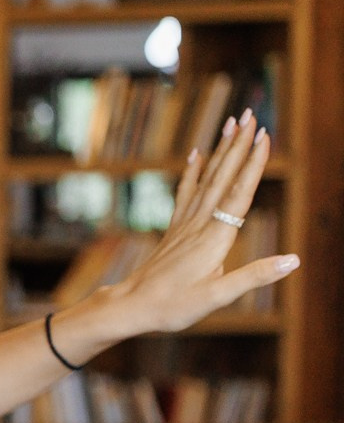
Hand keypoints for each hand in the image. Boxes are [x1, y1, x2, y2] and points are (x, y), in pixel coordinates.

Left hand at [104, 113, 296, 336]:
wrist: (130, 306)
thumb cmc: (173, 307)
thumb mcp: (217, 298)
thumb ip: (254, 276)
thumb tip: (293, 260)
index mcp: (215, 238)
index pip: (239, 194)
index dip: (253, 164)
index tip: (264, 137)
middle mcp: (199, 224)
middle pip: (224, 177)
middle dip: (239, 145)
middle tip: (250, 115)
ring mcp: (185, 224)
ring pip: (206, 179)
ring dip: (221, 150)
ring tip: (231, 123)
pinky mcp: (175, 229)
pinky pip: (186, 193)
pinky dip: (193, 171)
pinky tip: (197, 153)